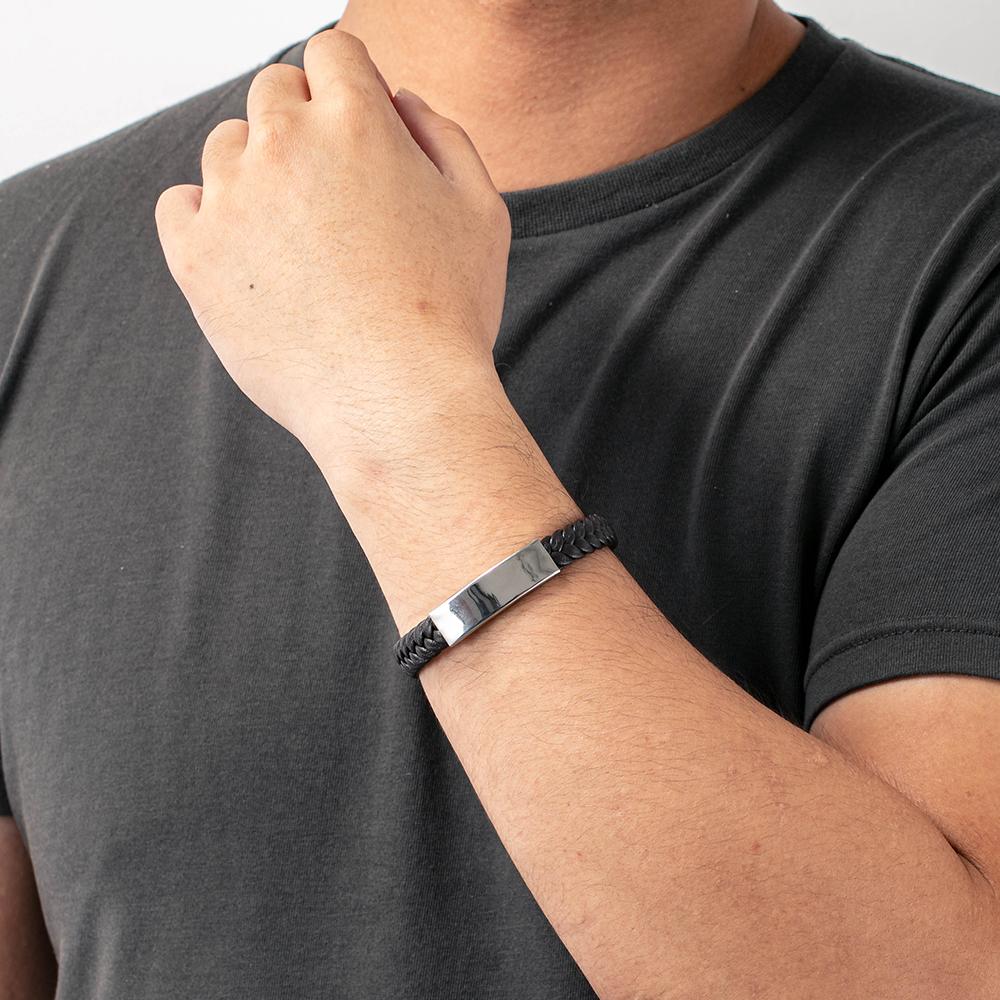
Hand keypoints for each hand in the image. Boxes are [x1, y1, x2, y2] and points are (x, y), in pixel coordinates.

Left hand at [154, 28, 511, 475]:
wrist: (398, 404)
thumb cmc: (449, 315)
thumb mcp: (481, 210)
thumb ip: (442, 134)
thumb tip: (398, 99)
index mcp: (357, 121)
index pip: (331, 52)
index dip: (347, 86)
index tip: (354, 129)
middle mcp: (285, 145)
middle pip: (273, 90)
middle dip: (303, 125)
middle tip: (332, 194)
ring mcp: (233, 201)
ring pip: (226, 146)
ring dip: (258, 172)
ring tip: (299, 240)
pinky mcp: (197, 258)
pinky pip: (179, 205)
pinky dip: (207, 218)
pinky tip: (248, 253)